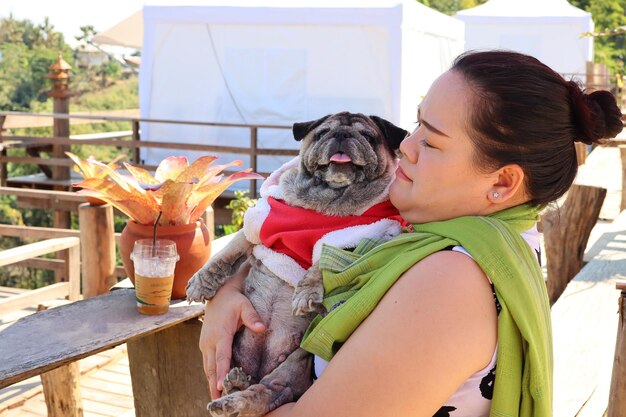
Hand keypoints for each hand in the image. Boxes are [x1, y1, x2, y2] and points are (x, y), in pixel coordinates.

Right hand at [199, 260, 265, 398]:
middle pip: (212, 367)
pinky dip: (211, 375)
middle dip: (214, 385)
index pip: (222, 356)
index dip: (222, 372)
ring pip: (207, 367)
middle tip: (219, 402)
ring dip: (211, 382)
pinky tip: (215, 385)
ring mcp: (205, 344)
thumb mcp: (244, 305)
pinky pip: (207, 363)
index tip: (221, 387)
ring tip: (217, 399)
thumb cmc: (233, 300)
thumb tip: (262, 328)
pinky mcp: (205, 345)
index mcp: (220, 333)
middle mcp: (210, 341)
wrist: (217, 293)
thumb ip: (252, 317)